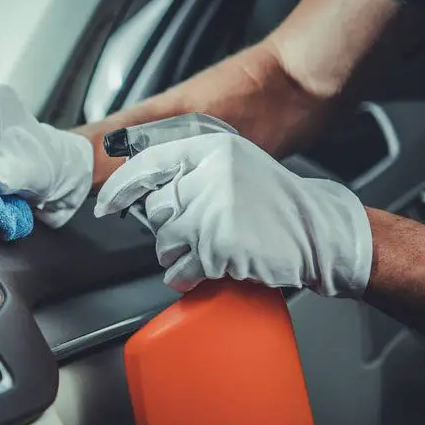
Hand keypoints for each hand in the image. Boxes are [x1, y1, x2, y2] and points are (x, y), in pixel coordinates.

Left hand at [94, 133, 372, 296]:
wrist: (319, 230)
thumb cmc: (274, 203)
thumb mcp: (232, 167)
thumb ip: (191, 172)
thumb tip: (142, 194)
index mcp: (212, 148)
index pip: (149, 163)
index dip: (121, 187)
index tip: (104, 204)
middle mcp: (210, 174)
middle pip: (156, 211)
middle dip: (169, 228)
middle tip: (200, 231)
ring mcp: (214, 210)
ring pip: (165, 242)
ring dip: (180, 254)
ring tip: (213, 248)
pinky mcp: (219, 245)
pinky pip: (180, 269)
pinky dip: (189, 276)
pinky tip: (213, 267)